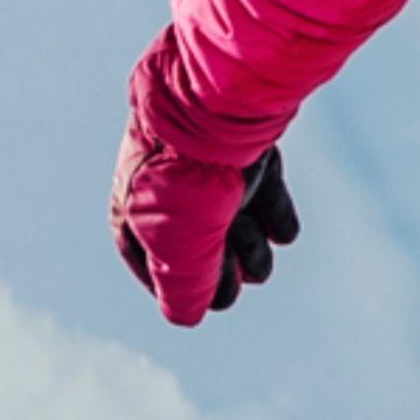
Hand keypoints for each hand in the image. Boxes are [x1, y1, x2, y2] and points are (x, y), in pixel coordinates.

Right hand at [112, 59, 302, 326]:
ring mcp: (205, 159)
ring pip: (228, 213)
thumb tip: (186, 316)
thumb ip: (183, 287)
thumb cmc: (187, 178)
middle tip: (242, 287)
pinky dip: (271, 212)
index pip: (145, 256)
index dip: (171, 285)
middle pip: (194, 237)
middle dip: (218, 267)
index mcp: (134, 201)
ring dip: (248, 244)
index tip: (199, 304)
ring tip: (264, 264)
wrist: (220, 103)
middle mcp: (166, 179)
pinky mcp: (243, 143)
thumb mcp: (179, 247)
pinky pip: (258, 184)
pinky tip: (286, 235)